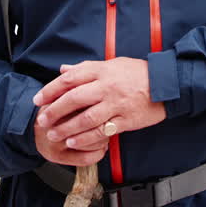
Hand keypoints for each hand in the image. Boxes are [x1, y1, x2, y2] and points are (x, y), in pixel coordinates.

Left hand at [33, 57, 165, 154]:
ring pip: (85, 118)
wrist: (167, 83)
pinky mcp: (125, 120)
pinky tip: (73, 142)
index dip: (51, 90)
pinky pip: (101, 132)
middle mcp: (107, 86)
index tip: (38, 100)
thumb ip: (86, 68)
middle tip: (42, 121)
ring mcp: (116, 104)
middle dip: (54, 111)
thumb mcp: (112, 63)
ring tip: (54, 136)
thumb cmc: (138, 72)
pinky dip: (85, 139)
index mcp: (102, 70)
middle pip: (73, 99)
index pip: (70, 79)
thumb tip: (63, 70)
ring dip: (66, 129)